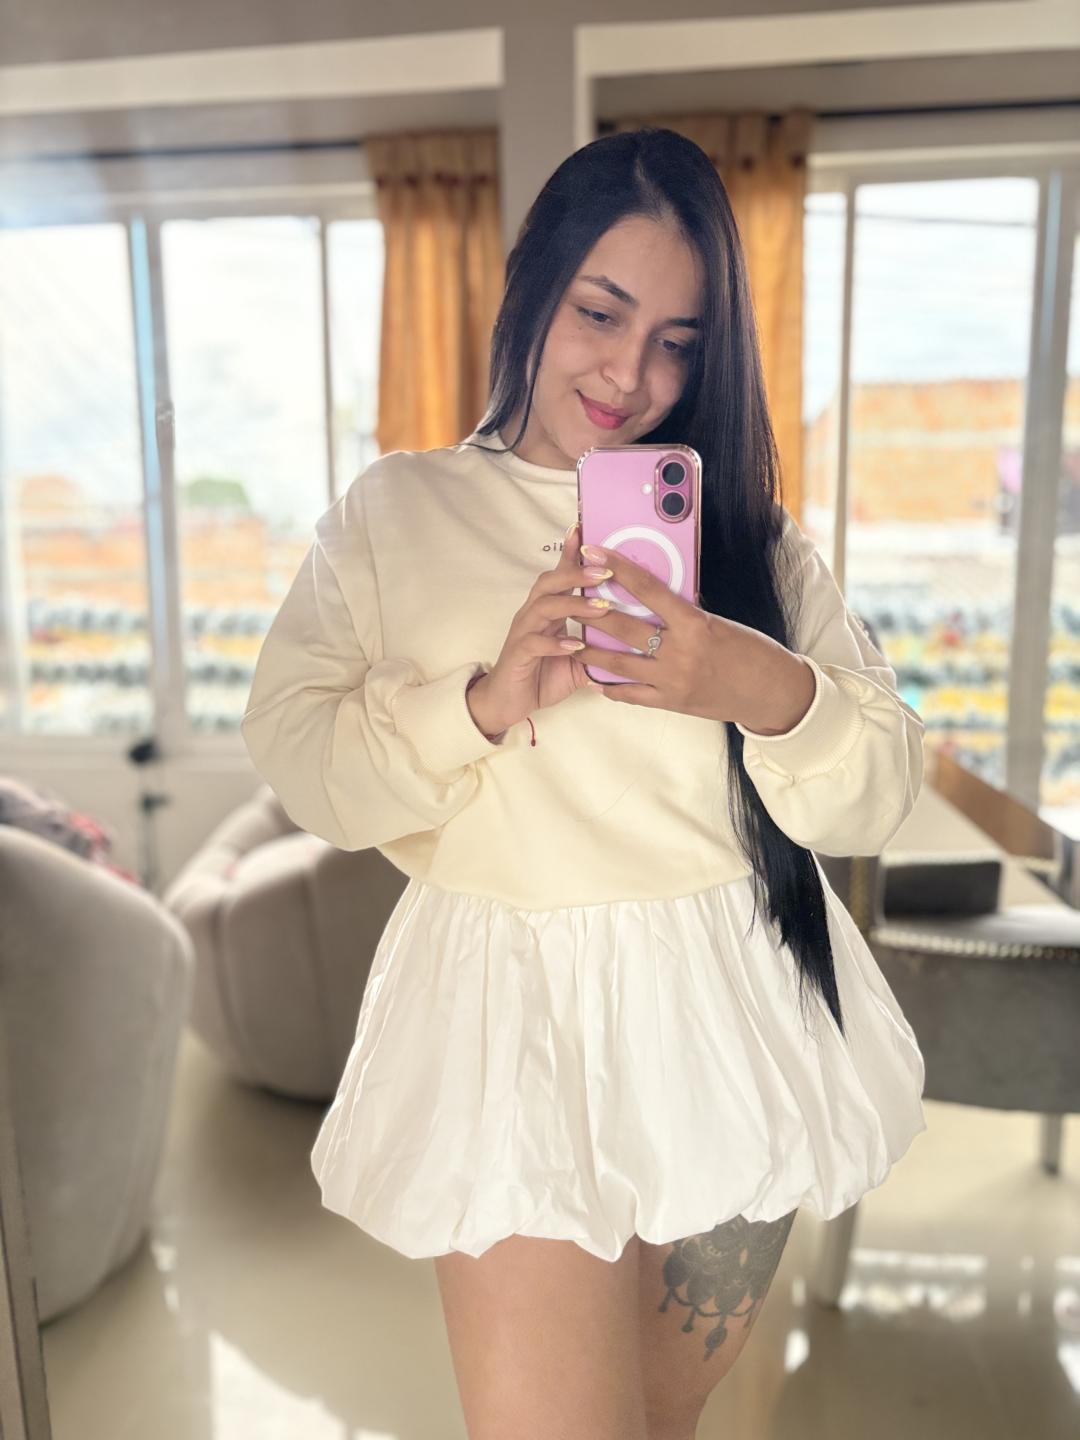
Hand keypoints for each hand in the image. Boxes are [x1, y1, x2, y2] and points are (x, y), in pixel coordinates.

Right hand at [466, 522, 605, 737]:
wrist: (507, 702)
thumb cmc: (542, 675)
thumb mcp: (577, 658)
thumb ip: (597, 645)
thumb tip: (630, 639)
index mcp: (548, 611)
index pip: (559, 575)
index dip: (570, 553)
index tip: (585, 530)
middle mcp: (533, 615)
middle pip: (550, 582)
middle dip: (578, 574)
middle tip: (606, 572)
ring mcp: (524, 633)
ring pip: (544, 606)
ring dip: (574, 604)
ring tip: (601, 607)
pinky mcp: (518, 654)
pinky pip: (534, 642)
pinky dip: (555, 643)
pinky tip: (574, 646)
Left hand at [574, 541, 816, 732]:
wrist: (770, 693)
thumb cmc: (750, 651)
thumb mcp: (718, 623)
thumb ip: (684, 614)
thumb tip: (654, 598)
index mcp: (695, 623)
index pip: (648, 589)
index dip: (618, 568)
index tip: (595, 551)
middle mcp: (680, 652)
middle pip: (623, 627)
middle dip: (592, 610)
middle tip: (570, 597)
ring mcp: (672, 681)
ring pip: (618, 664)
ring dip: (591, 651)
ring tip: (571, 641)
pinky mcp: (671, 703)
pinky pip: (631, 695)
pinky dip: (611, 686)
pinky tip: (595, 678)